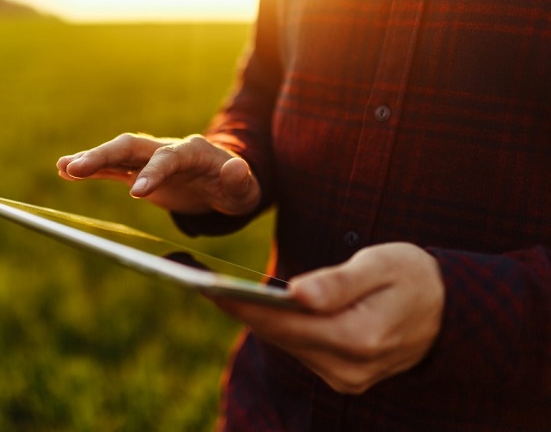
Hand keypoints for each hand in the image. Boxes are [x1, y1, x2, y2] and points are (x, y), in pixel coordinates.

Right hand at [57, 133, 260, 214]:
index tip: (136, 193)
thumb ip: (240, 180)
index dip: (153, 172)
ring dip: (90, 159)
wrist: (224, 184)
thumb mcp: (245, 189)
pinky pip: (112, 168)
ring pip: (116, 153)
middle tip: (76, 168)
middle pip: (131, 145)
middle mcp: (167, 148)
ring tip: (62, 167)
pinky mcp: (139, 170)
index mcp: (193, 151)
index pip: (168, 157)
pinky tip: (65, 170)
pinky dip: (91, 169)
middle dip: (103, 155)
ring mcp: (150, 157)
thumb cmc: (236, 188)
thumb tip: (235, 169)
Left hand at [211, 243, 444, 393]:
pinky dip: (275, 326)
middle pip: (277, 336)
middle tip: (193, 281)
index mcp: (358, 337)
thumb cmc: (414, 276)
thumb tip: (294, 294)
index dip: (241, 303)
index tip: (203, 285)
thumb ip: (338, 282)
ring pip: (284, 343)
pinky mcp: (342, 375)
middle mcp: (348, 367)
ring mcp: (345, 377)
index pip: (284, 321)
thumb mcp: (381, 265)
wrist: (450, 310)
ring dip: (251, 317)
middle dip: (235, 308)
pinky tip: (252, 305)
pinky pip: (298, 348)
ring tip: (211, 289)